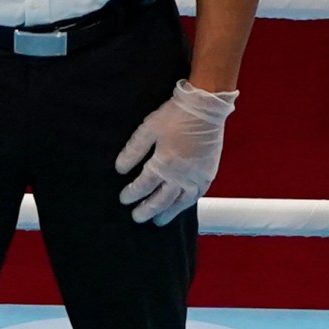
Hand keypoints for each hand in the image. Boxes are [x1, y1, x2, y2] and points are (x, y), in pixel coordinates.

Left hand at [115, 81, 237, 225]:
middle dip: (147, 210)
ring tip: (159, 221)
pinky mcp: (208, 174)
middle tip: (137, 218)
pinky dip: (187, 204)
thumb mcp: (148, 129)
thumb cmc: (176, 115)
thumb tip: (120, 169)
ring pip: (180, 203)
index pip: (143, 186)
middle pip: (161, 200)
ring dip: (168, 213)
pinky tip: (182, 206)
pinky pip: (197, 196)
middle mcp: (181, 176)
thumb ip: (133, 151)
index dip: (132, 194)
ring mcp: (196, 177)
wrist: (206, 107)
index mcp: (164, 164)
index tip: (124, 199)